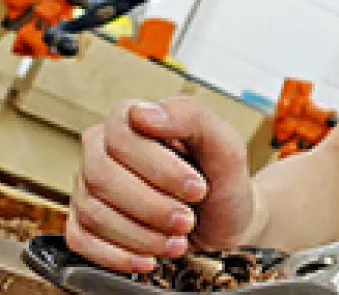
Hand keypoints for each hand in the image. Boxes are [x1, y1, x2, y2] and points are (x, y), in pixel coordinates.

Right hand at [67, 97, 255, 273]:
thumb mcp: (224, 143)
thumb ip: (190, 117)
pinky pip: (82, 241)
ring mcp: (89, 185)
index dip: (159, 166)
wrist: (224, 220)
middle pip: (102, 174)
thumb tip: (142, 113)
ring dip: (141, 233)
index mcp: (134, 118)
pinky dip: (119, 255)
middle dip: (151, 204)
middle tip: (187, 218)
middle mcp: (104, 147)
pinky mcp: (84, 222)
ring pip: (93, 210)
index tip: (195, 187)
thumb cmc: (221, 177)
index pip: (122, 134)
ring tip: (177, 238)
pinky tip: (150, 257)